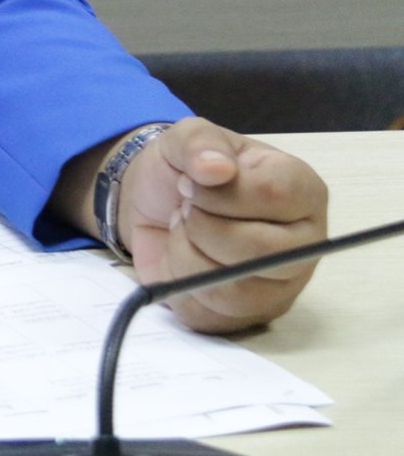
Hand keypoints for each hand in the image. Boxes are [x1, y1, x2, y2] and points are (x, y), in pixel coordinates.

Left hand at [119, 118, 328, 332]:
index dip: (220, 193)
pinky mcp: (250, 316)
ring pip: (232, 288)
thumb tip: (216, 168)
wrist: (152, 205)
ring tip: (184, 231)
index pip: (274, 195)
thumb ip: (200, 143)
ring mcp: (281, 286)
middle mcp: (304, 244)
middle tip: (185, 209)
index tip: (191, 182)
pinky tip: (181, 259)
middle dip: (202, 227)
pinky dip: (179, 284)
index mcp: (302, 191)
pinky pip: (210, 314)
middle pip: (261, 251)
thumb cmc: (184, 170)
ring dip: (186, 254)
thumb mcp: (186, 139)